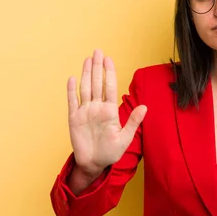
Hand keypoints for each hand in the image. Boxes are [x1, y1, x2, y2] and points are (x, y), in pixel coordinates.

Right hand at [66, 49, 146, 176]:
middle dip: (97, 67)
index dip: (109, 73)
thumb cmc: (111, 152)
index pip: (110, 87)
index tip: (109, 59)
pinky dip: (71, 91)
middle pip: (97, 83)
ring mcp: (85, 112)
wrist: (94, 164)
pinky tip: (72, 78)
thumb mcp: (125, 138)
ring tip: (87, 59)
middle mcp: (97, 108)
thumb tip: (145, 107)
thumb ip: (133, 121)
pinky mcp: (74, 119)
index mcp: (110, 111)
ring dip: (85, 74)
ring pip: (85, 88)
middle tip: (98, 51)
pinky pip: (72, 102)